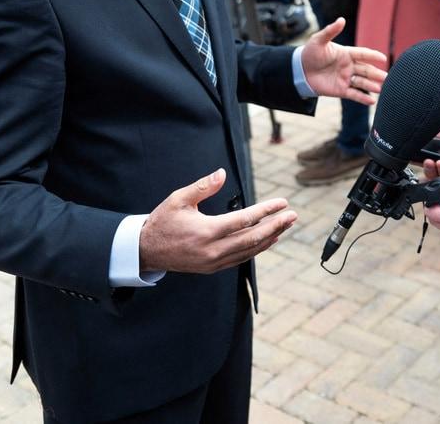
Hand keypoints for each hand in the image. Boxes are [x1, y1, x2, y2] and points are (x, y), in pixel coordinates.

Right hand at [139, 168, 296, 273]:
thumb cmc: (163, 222)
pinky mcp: (213, 268)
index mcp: (206, 231)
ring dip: (271, 237)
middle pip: (253, 238)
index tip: (282, 203)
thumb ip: (202, 186)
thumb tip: (221, 172)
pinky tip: (268, 240)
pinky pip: (241, 259)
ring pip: (250, 250)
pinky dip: (257, 249)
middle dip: (276, 225)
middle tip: (293, 215)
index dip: (266, 211)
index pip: (244, 220)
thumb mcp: (178, 199)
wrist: (146, 251)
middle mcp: (213, 250)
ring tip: (286, 226)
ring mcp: (214, 262)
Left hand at [302, 17, 387, 104]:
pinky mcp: (341, 90)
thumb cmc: (309, 53)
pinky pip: (354, 94)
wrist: (299, 71)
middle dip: (376, 73)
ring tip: (381, 88)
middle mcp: (349, 66)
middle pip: (366, 70)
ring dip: (371, 85)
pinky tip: (372, 101)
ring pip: (362, 82)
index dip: (373, 56)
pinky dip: (363, 98)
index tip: (383, 58)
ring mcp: (346, 78)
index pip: (363, 54)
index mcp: (346, 53)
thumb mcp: (319, 40)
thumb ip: (331, 31)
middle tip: (387, 77)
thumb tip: (341, 19)